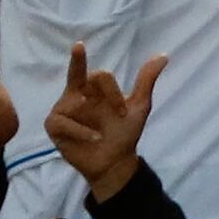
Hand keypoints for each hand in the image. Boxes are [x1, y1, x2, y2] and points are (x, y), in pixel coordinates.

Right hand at [44, 43, 163, 198]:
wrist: (116, 162)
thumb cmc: (123, 133)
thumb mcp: (139, 106)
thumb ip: (146, 81)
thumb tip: (163, 55)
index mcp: (94, 89)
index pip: (100, 75)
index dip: (113, 91)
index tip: (123, 110)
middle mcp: (76, 96)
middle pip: (79, 76)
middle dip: (86, 71)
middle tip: (93, 70)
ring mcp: (63, 110)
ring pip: (71, 100)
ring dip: (90, 116)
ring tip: (101, 133)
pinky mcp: (55, 126)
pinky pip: (63, 122)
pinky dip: (81, 131)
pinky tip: (94, 139)